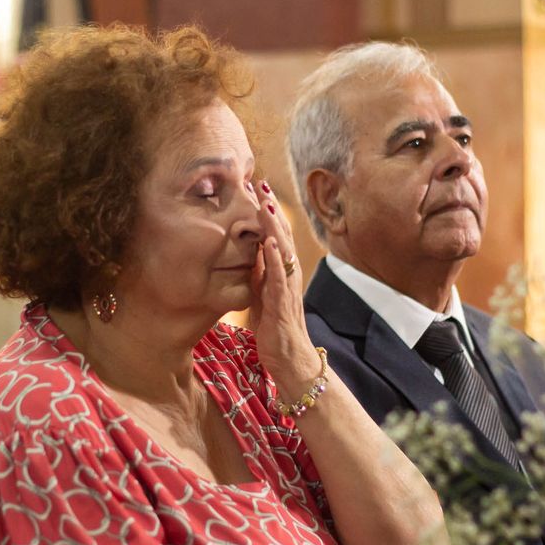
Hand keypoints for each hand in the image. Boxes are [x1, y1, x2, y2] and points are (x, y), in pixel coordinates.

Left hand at [249, 181, 317, 388]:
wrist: (290, 360)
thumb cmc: (276, 328)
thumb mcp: (263, 293)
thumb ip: (261, 272)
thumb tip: (254, 249)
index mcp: (282, 270)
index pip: (274, 234)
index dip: (266, 211)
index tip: (256, 187)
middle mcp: (289, 274)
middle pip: (280, 235)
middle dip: (271, 209)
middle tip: (261, 183)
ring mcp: (288, 288)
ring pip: (282, 251)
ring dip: (274, 228)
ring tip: (266, 204)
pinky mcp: (283, 304)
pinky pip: (280, 278)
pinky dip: (275, 260)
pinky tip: (268, 244)